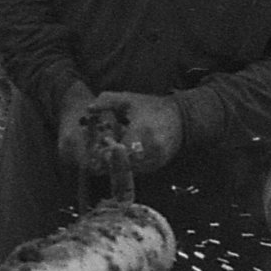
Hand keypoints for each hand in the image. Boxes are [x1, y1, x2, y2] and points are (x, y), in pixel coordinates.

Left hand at [64, 88, 184, 179]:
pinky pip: (136, 170)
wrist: (181, 119)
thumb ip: (106, 101)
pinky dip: (126, 165)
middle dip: (108, 159)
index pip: (119, 150)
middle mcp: (151, 150)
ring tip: (107, 153)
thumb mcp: (128, 99)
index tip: (99, 145)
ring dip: (116, 164)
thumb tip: (89, 109)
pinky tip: (120, 155)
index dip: (106, 150)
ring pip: (129, 170)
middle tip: (98, 152)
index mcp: (143, 132)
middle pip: (122, 163)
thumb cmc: (152, 107)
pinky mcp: (156, 166)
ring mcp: (155, 160)